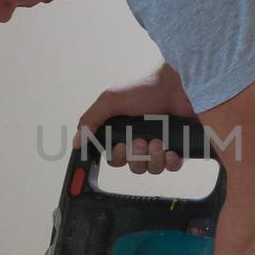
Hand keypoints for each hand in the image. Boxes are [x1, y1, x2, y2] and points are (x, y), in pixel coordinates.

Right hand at [75, 63, 193, 174]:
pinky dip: (170, 162)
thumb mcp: (111, 101)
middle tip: (140, 141)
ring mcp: (160, 145)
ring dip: (153, 158)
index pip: (115, 158)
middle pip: (133, 167)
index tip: (120, 146)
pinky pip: (172, 167)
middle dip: (135, 157)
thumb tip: (76, 142)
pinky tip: (170, 150)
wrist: (177, 85)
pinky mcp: (178, 147)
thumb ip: (91, 120)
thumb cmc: (146, 89)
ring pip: (152, 169)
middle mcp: (141, 140)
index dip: (117, 157)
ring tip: (158, 141)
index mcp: (124, 132)